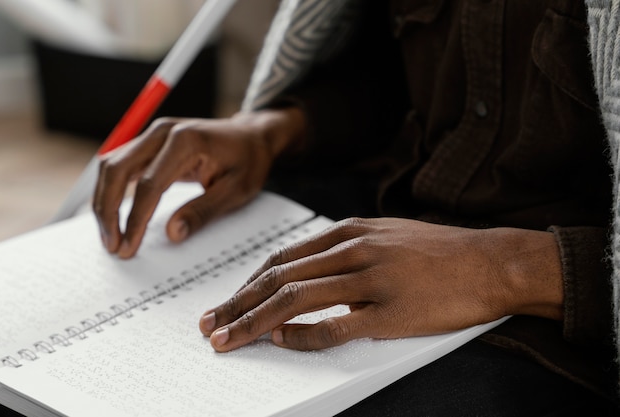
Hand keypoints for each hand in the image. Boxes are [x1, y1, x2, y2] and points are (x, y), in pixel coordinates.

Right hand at [92, 108, 304, 257]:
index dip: (136, 219)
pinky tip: (113, 217)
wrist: (252, 137)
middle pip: (117, 170)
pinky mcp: (149, 142)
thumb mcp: (236, 191)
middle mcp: (162, 131)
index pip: (149, 184)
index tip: (129, 247)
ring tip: (111, 238)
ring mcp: (153, 134)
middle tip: (113, 247)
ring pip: (111, 166)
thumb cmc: (248, 162)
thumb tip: (172, 234)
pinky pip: (119, 165)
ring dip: (104, 202)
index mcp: (186, 140)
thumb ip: (203, 211)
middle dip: (108, 211)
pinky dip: (111, 191)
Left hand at [199, 218, 562, 351]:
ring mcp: (370, 280)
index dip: (247, 282)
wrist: (489, 262)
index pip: (282, 258)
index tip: (227, 302)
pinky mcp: (390, 312)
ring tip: (228, 339)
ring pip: (295, 300)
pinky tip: (282, 342)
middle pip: (278, 278)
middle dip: (237, 303)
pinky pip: (335, 327)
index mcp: (349, 232)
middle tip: (210, 324)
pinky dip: (302, 335)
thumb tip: (306, 271)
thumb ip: (344, 248)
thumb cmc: (436, 251)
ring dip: (254, 322)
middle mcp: (353, 251)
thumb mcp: (385, 234)